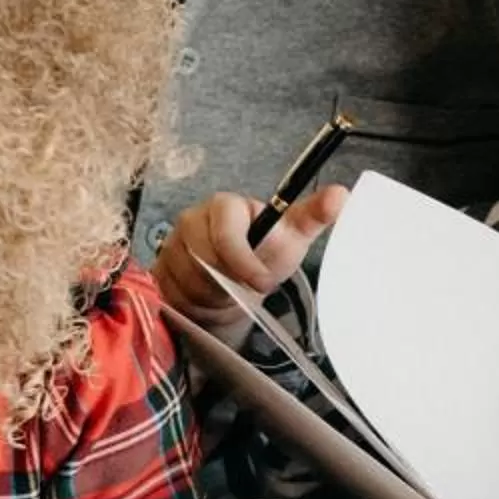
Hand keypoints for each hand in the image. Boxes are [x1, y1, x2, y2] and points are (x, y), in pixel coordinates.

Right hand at [151, 185, 347, 333]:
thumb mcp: (293, 236)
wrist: (235, 283)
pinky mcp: (157, 269)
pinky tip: (207, 297)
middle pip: (204, 257)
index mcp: (225, 206)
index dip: (243, 258)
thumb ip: (314, 215)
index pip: (225, 227)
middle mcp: (192, 219)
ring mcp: (170, 245)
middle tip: (245, 286)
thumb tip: (341, 194)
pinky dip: (193, 303)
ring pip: (188, 279)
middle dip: (229, 280)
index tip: (260, 280)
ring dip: (213, 295)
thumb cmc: (265, 253)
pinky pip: (172, 294)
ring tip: (228, 291)